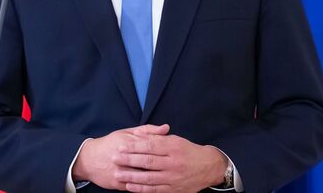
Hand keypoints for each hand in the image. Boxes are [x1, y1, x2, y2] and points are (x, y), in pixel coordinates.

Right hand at [72, 124, 170, 189]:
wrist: (89, 159)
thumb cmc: (111, 143)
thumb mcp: (127, 132)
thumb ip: (148, 130)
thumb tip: (166, 128)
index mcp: (127, 141)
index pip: (150, 144)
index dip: (165, 150)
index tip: (177, 152)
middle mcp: (124, 156)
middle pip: (148, 161)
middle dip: (163, 165)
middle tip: (177, 167)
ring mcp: (120, 171)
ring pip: (142, 176)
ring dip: (155, 178)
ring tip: (168, 178)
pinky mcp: (117, 183)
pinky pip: (134, 187)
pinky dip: (145, 188)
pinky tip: (156, 186)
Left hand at [113, 134, 227, 191]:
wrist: (208, 167)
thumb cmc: (189, 151)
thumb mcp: (175, 140)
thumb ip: (157, 138)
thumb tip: (138, 135)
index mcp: (173, 147)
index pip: (150, 146)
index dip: (134, 146)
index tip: (121, 145)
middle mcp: (173, 163)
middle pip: (147, 161)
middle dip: (129, 160)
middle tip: (114, 158)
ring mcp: (173, 178)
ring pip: (149, 178)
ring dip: (131, 176)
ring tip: (117, 173)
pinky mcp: (173, 189)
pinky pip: (154, 190)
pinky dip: (141, 189)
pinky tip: (129, 186)